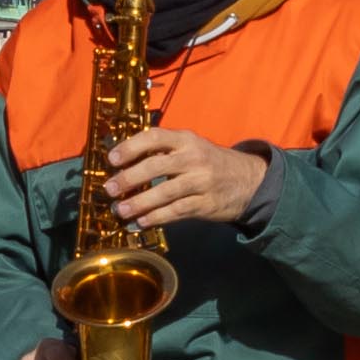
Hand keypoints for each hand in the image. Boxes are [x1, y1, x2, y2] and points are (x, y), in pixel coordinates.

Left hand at [100, 124, 269, 230]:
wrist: (248, 180)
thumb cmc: (209, 162)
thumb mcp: (191, 147)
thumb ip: (163, 151)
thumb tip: (123, 162)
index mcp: (186, 139)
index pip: (155, 137)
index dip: (131, 147)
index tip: (112, 159)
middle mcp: (194, 158)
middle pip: (156, 166)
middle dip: (129, 178)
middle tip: (110, 189)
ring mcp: (202, 182)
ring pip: (165, 192)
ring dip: (139, 203)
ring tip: (121, 210)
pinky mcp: (206, 204)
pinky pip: (177, 211)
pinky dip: (157, 217)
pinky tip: (141, 221)